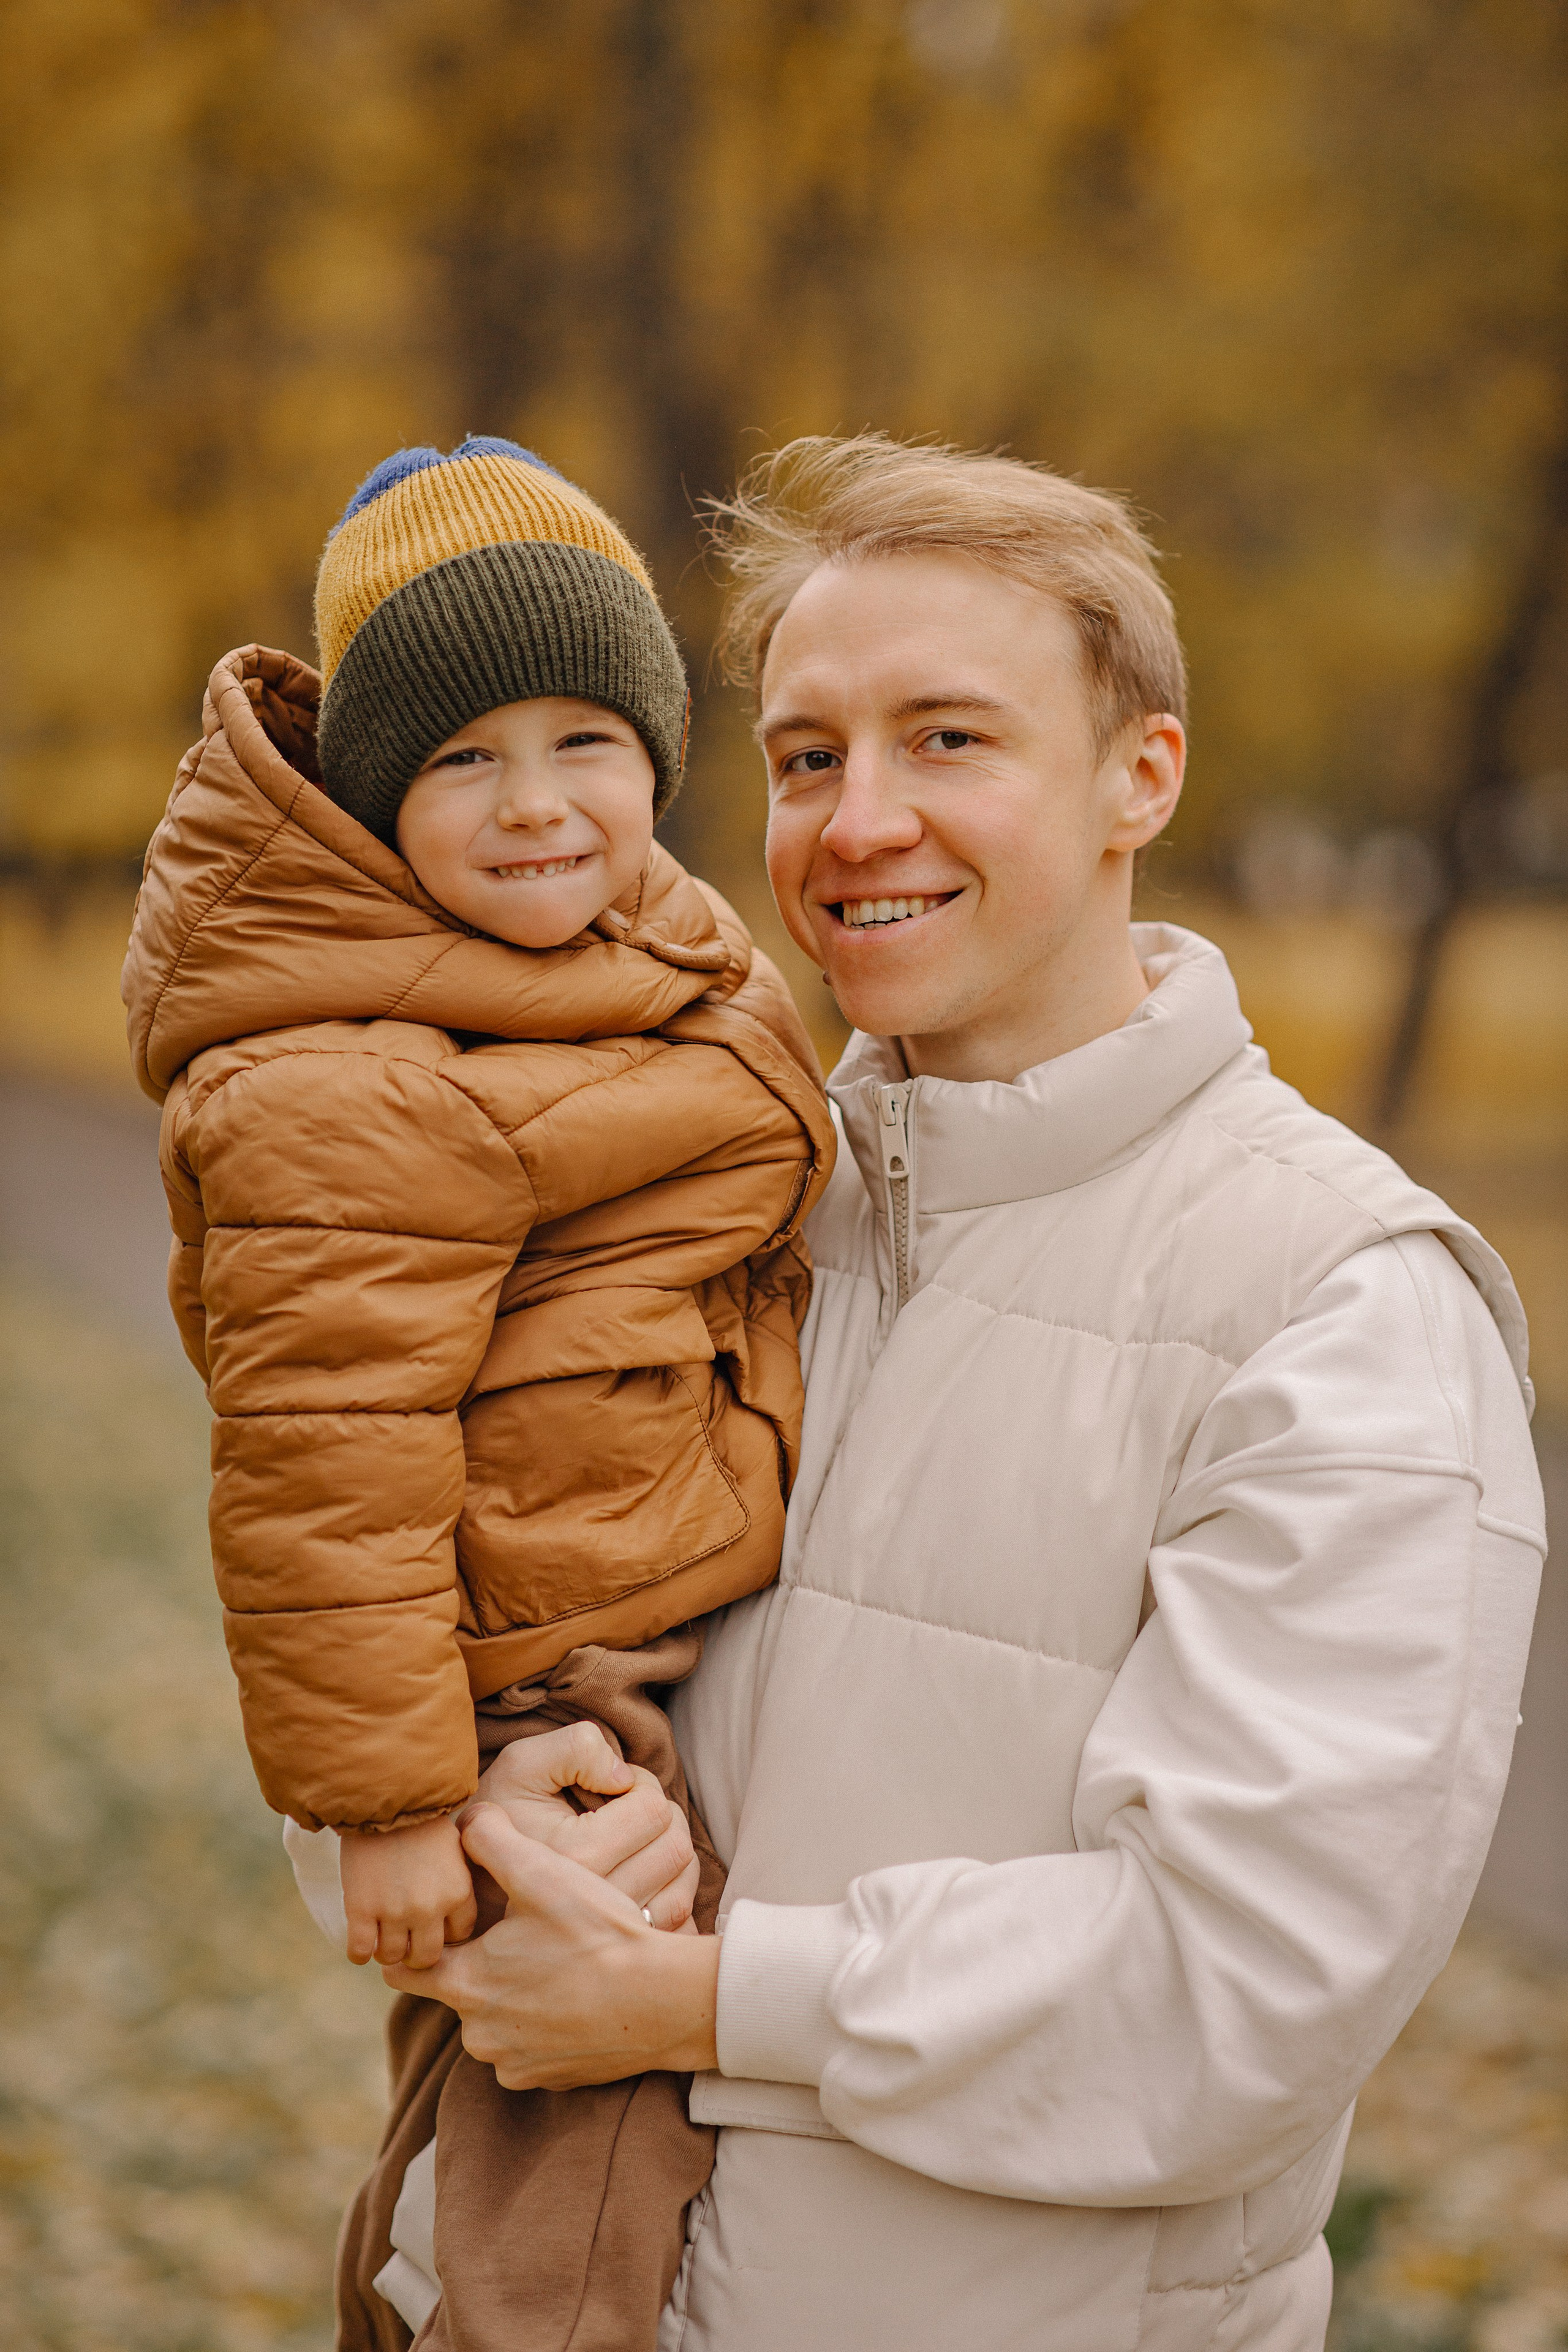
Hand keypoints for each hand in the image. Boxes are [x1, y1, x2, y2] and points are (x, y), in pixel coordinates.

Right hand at [339, 1814, 477, 1968]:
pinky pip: (360, 1952)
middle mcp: (430, 1908)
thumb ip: (455, 1879)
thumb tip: (449, 1911)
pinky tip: (360, 1939)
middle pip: (426, 1957)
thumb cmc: (420, 1817)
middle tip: (404, 1940)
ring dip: (385, 1951)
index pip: (458, 1936)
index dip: (443, 1932)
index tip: (431, 1924)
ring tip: (380, 1935)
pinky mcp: (361, 1909)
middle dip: (415, 1952)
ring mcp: (395, 1911)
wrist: (384, 1794)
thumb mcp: (454, 1848)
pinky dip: (358, 1952)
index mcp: (458, 1892)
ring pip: (392, 1958)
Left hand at [382, 1802, 718, 2088]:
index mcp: (465, 1984)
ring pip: (493, 2021)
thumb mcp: (542, 1873)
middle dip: (478, 1965)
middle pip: (456, 1991)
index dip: (419, 1943)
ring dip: (512, 1996)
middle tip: (521, 1935)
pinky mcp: (545, 2080)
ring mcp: (512, 2063)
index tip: (443, 1926)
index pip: (403, 1970)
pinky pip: (526, 2048)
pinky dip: (541, 2026)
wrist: (663, 2002)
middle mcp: (477, 2034)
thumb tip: (464, 1820)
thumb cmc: (599, 1934)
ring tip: (554, 1962)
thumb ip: (491, 1841)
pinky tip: (574, 1996)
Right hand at [477, 1724, 699, 1931]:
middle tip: (624, 1810)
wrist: (463, 1883)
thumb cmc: (496, 1813)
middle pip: (675, 1849)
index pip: (654, 1810)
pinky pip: (676, 1927)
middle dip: (661, 1817)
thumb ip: (575, 1748)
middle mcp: (597, 1903)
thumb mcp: (522, 1763)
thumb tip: (624, 1776)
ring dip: (668, 1853)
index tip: (612, 1786)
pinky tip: (642, 1878)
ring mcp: (610, 1935)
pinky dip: (671, 1898)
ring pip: (682, 1887)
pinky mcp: (619, 1955)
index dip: (641, 1784)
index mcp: (576, 1856)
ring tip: (630, 1841)